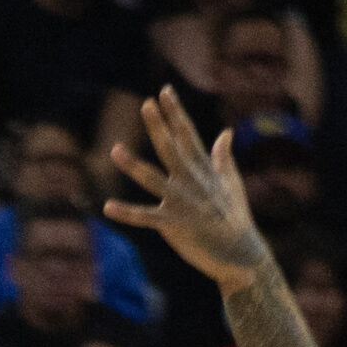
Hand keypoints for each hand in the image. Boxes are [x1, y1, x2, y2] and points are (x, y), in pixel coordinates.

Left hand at [105, 88, 266, 291]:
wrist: (239, 255)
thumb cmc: (235, 218)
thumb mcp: (232, 183)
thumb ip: (224, 157)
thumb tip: (226, 132)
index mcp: (203, 170)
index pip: (187, 135)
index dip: (175, 113)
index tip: (164, 92)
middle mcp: (191, 182)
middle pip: (170, 149)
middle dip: (158, 126)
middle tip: (145, 104)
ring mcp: (181, 203)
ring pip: (152, 179)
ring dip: (132, 165)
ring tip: (115, 149)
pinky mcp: (173, 225)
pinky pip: (145, 217)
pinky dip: (126, 213)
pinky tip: (107, 207)